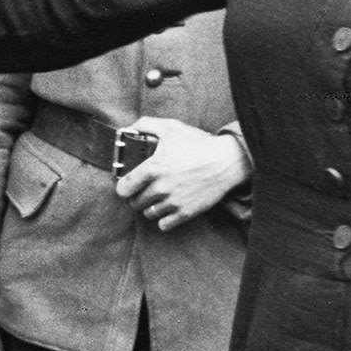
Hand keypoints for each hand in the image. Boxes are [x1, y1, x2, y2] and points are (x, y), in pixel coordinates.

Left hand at [113, 118, 249, 231]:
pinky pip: (164, 225)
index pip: (123, 188)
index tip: (128, 185)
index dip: (123, 187)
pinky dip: (164, 219)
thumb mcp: (171, 128)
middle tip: (145, 189)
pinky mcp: (185, 213)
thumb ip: (146, 125)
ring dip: (150, 207)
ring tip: (158, 197)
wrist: (227, 161)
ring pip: (149, 214)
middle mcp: (160, 188)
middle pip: (135, 202)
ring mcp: (173, 202)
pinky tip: (168, 208)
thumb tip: (129, 129)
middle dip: (138, 196)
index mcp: (153, 168)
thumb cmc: (199, 144)